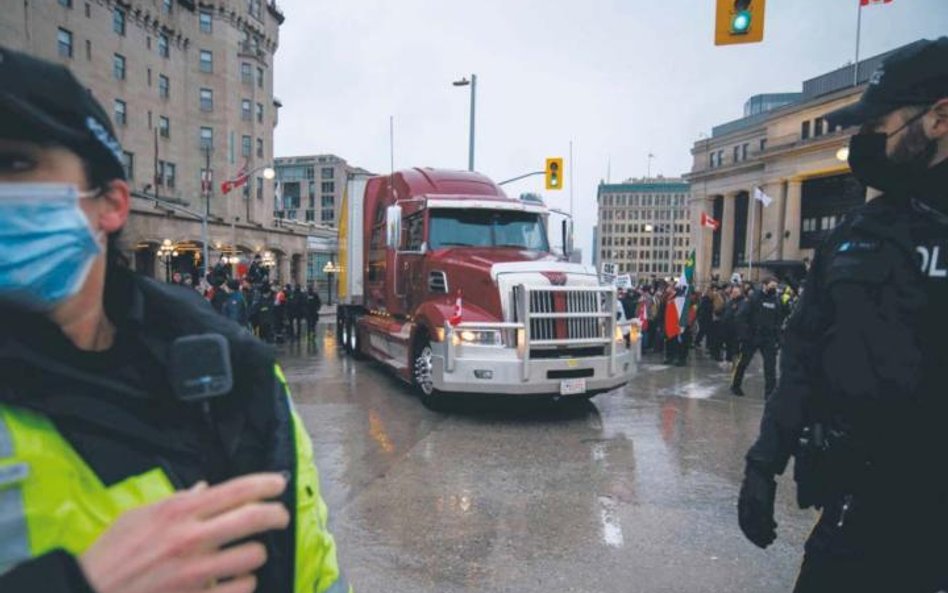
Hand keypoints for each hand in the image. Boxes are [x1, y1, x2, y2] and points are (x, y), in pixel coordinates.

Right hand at [79, 473, 289, 592]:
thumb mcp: (138, 517)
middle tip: (280, 517)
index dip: (265, 483)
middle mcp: (192, 538)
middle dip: (277, 515)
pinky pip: (242, 588)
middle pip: (255, 518)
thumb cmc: (110, 556)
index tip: (278, 484)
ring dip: (256, 554)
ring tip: (248, 555)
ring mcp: (197, 572)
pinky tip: (235, 581)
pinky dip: (244, 583)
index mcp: (178, 513)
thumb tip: (204, 489)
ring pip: (254, 556)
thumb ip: (176, 501)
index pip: (236, 490)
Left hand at [738, 463, 777, 548]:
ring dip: (765, 533)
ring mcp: (752, 503)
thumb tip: (767, 523)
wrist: (758, 470)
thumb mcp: (756, 497)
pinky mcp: (761, 500)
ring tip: (773, 538)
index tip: (760, 544)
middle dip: (757, 538)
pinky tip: (775, 527)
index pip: (743, 525)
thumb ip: (759, 509)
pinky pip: (764, 516)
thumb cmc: (757, 484)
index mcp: (741, 505)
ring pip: (757, 523)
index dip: (751, 536)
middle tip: (767, 545)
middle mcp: (745, 506)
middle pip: (749, 527)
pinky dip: (769, 524)